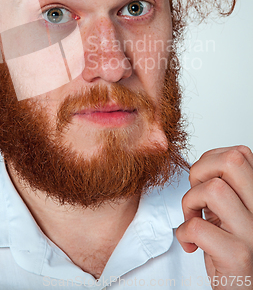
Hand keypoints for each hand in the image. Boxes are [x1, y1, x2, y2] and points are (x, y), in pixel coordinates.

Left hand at [176, 146, 252, 288]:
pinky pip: (199, 227)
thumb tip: (202, 167)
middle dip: (201, 170)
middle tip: (196, 193)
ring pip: (214, 189)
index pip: (240, 153)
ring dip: (191, 201)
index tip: (204, 181)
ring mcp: (252, 232)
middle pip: (231, 161)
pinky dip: (184, 232)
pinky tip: (190, 243)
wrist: (244, 289)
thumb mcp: (234, 213)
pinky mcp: (238, 256)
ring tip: (193, 218)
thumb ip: (226, 189)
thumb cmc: (234, 254)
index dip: (211, 160)